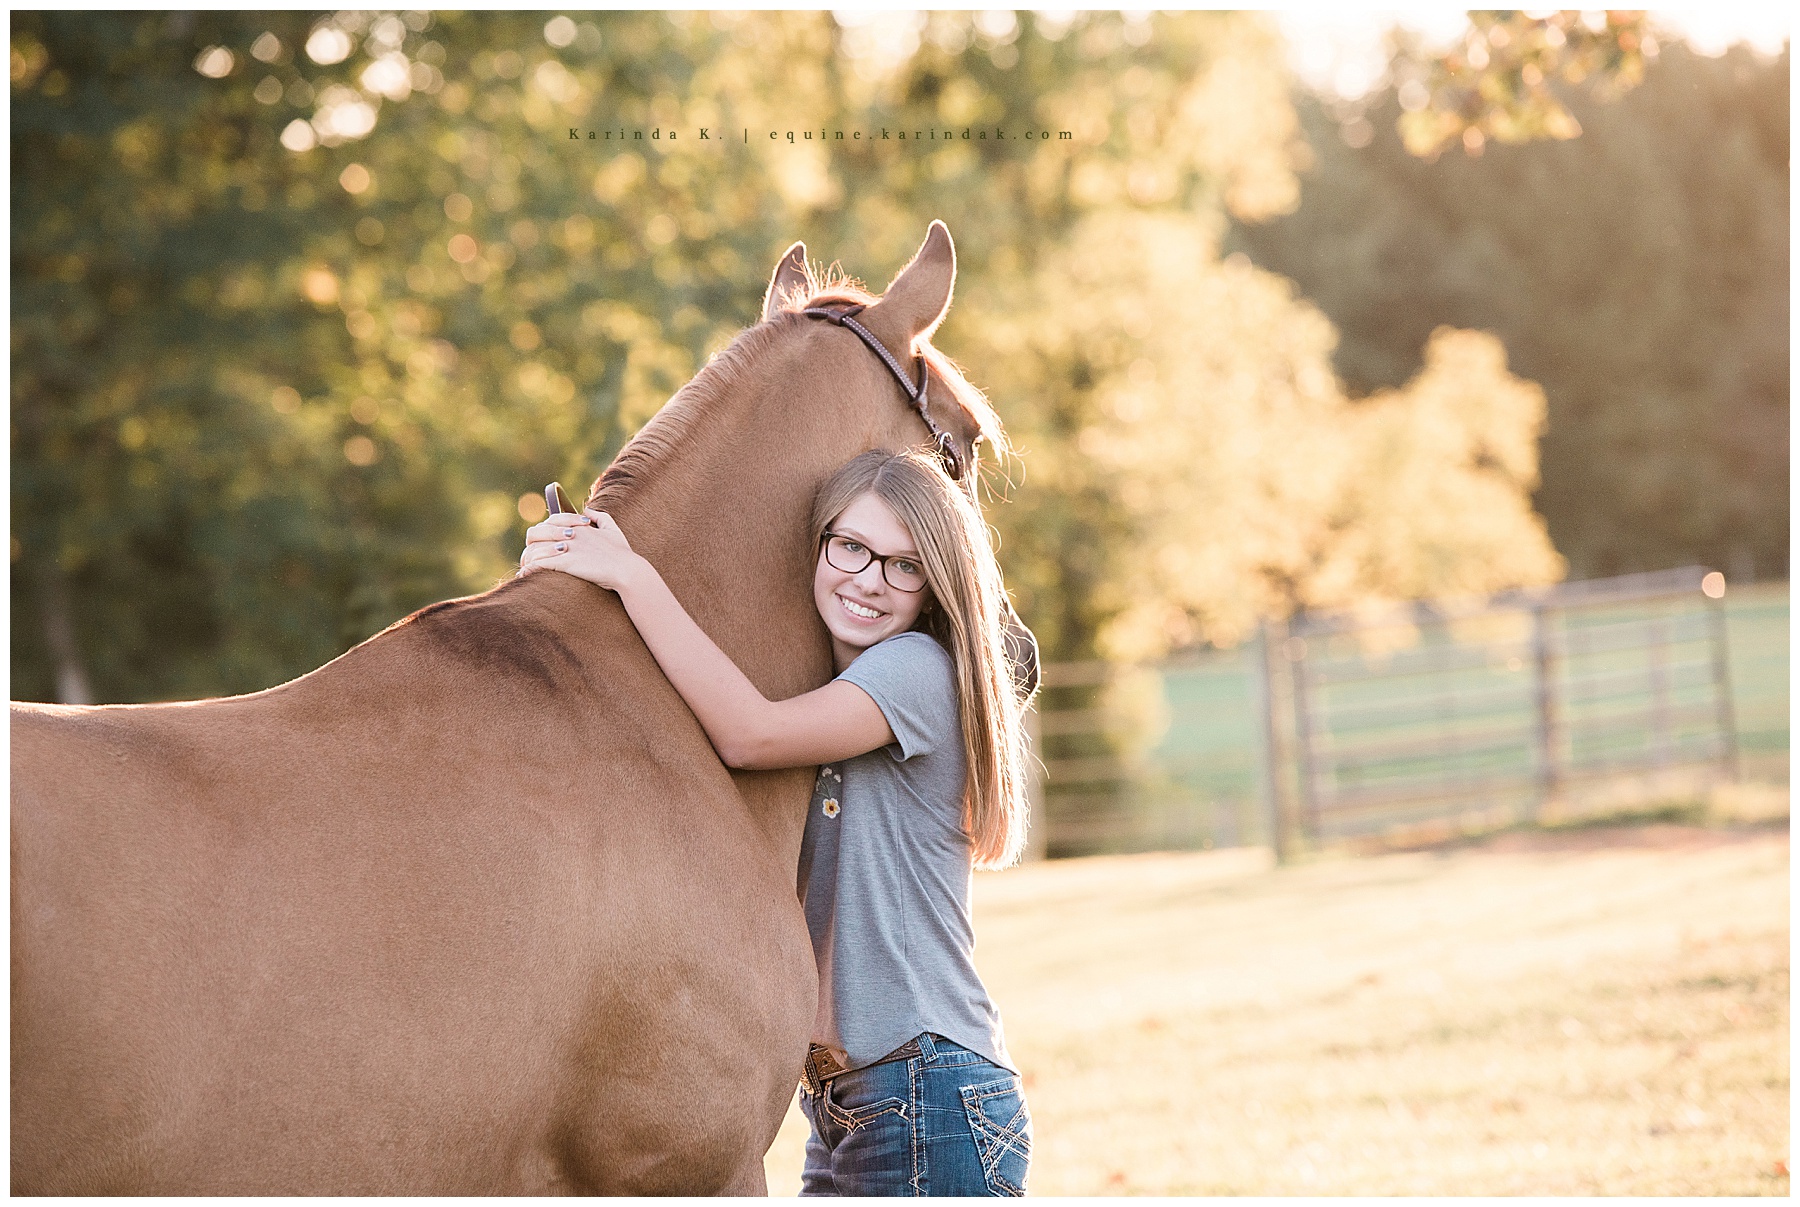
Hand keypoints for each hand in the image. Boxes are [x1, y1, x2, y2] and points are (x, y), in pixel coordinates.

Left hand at [518, 508, 642, 592]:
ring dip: (527, 559)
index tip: (540, 543)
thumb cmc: (622, 553)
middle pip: (536, 532)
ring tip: (525, 568)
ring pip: (535, 549)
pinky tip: (524, 575)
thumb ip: (600, 516)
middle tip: (529, 556)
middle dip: (529, 544)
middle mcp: (570, 533)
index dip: (542, 531)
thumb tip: (588, 509)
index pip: (550, 521)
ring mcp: (567, 548)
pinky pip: (540, 563)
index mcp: (578, 525)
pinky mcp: (566, 562)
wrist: (627, 570)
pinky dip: (529, 569)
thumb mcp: (612, 529)